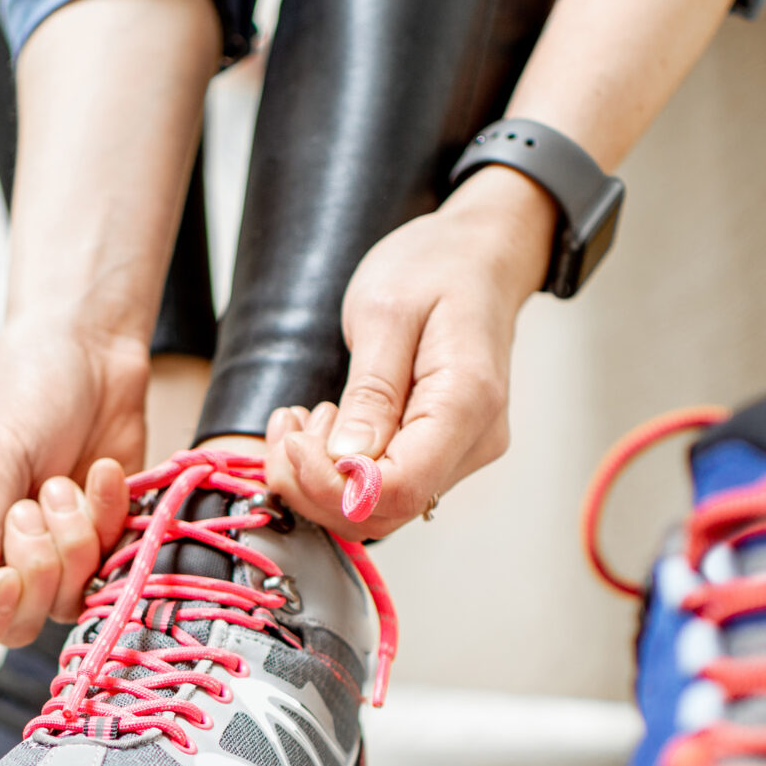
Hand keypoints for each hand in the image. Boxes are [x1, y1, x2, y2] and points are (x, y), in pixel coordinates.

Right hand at [0, 318, 139, 655]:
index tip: (1, 577)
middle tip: (36, 504)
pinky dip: (110, 522)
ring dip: (74, 541)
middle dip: (34, 571)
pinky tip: (104, 473)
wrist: (89, 346)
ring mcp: (45, 558)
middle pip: (5, 629)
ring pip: (60, 604)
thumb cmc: (22, 387)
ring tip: (65, 481)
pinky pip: (106, 572)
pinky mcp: (95, 545)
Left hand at [267, 167, 557, 537]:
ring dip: (322, 480)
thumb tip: (347, 460)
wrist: (478, 256)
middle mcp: (473, 440)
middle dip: (317, 486)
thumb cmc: (436, 269)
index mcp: (467, 402)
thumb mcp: (384, 313)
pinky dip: (338, 472)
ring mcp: (461, 451)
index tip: (293, 442)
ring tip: (298, 423)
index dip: (332, 484)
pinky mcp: (441, 452)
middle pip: (387, 509)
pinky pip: (385, 486)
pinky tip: (318, 432)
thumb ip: (369, 393)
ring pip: (381, 507)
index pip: (399, 488)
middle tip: (287, 430)